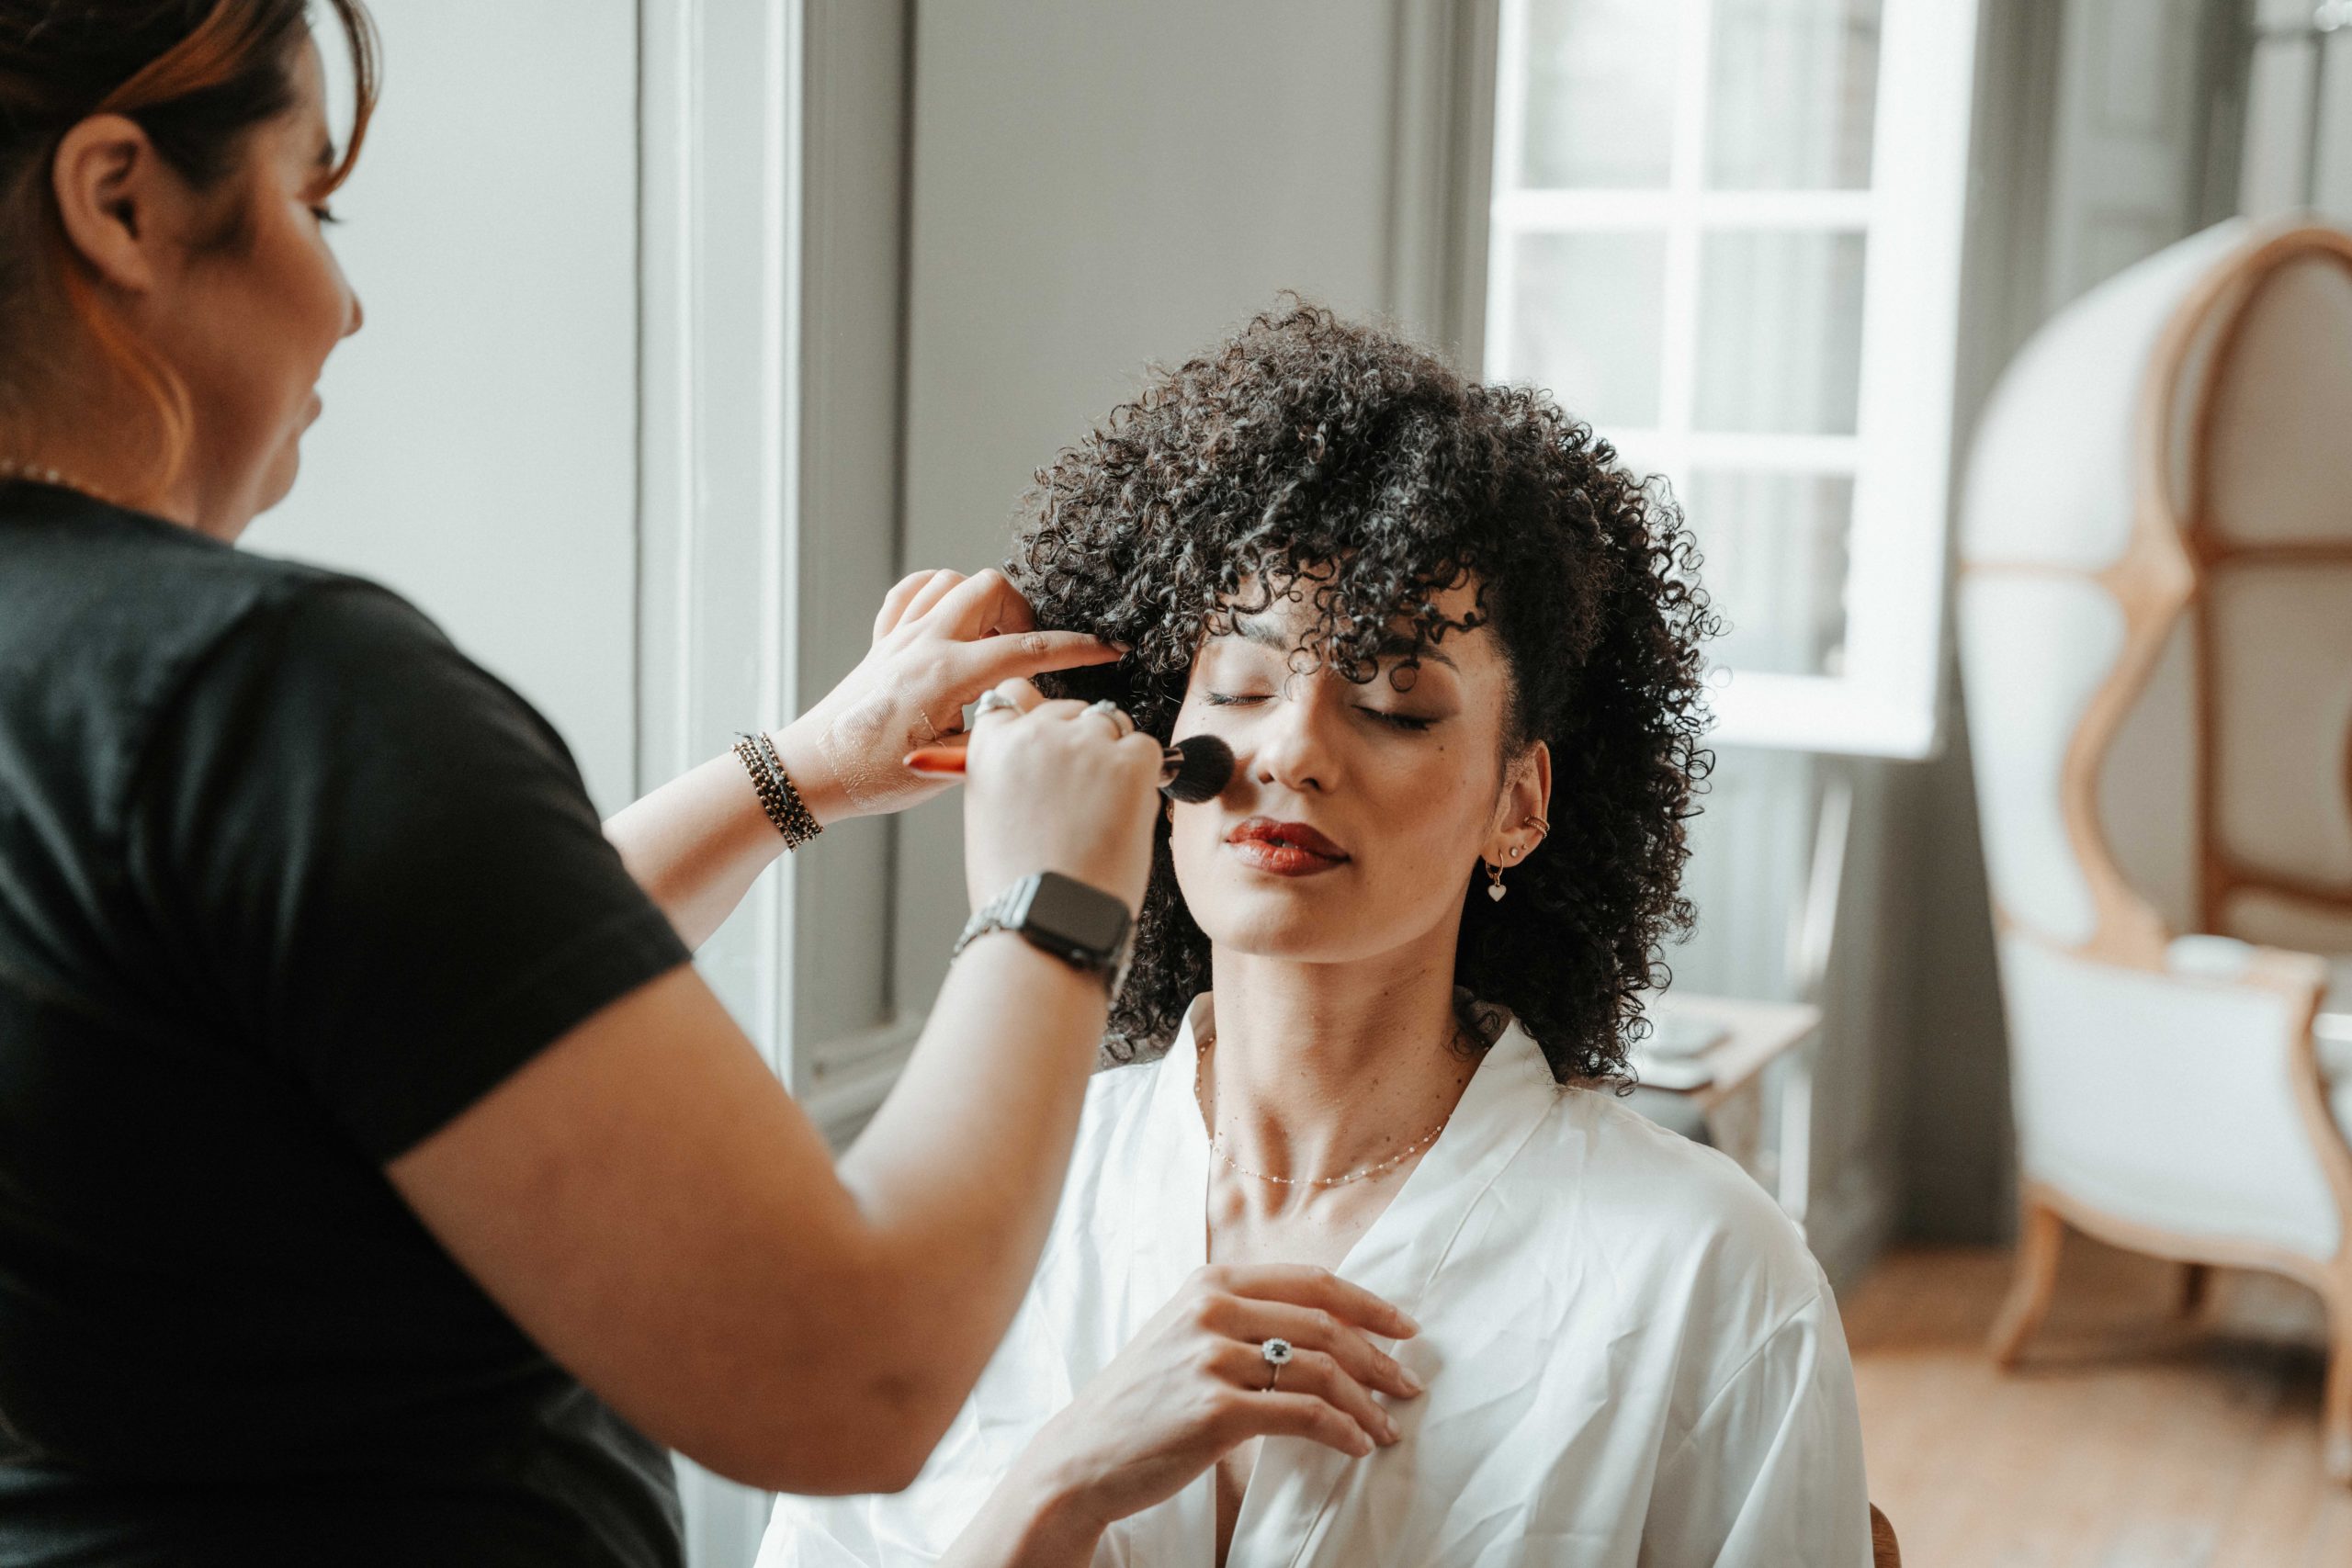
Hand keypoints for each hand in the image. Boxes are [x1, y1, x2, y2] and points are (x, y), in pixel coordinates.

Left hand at [773, 569, 1119, 823]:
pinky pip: (912, 592)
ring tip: (991, 641)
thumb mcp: (949, 764)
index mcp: (949, 674)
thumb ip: (995, 732)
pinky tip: (949, 622)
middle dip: (1023, 612)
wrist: (814, 771)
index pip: (1028, 648)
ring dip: (982, 601)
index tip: (1109, 648)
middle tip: (1026, 652)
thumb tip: (1031, 716)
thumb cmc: (875, 776)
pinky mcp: (882, 641)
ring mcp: (901, 636)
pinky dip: (938, 595)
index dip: (1077, 648)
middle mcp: (926, 643)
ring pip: (954, 582)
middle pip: (992, 588)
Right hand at [958, 680, 1164, 915]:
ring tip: (1103, 811)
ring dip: (1115, 756)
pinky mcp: (1128, 762)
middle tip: (1083, 796)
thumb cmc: (1017, 884)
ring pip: (1112, 723)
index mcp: (990, 743)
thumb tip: (1039, 753)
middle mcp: (1033, 731)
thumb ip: (1009, 770)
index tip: (1050, 747)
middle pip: (1070, 708)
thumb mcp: (988, 813)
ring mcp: (1083, 743)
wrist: (1047, 921)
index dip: (1038, 719)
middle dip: (1082, 741)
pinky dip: (1146, 776)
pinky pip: (1147, 748)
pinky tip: (1126, 813)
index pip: (1015, 695)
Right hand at [1004, 1265, 1423, 1536]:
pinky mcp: (1216, 1410)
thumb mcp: (1185, 1333)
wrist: (1083, 1454)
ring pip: (1321, 1370)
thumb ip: (1243, 1318)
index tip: (1405, 1329)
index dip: (1368, 1304)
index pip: (1312, 1281)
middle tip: (1409, 1385)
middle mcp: (1213, 1309)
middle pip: (1325, 1325)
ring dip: (1367, 1402)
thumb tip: (1326, 1328)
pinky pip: (1304, 1416)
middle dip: (1379, 1357)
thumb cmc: (1142, 1399)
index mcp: (1212, 1282)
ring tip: (1387, 1426)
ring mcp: (1213, 1358)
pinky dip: (1342, 1430)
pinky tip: (1356, 1445)